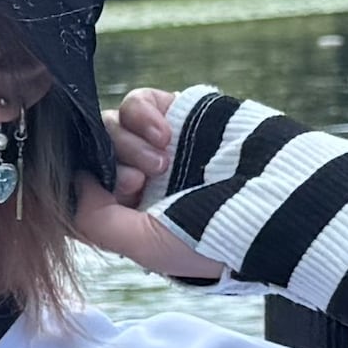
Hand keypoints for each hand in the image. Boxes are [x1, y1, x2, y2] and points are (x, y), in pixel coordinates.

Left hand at [68, 86, 221, 282]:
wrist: (275, 204)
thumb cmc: (212, 238)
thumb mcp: (144, 246)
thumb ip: (95, 220)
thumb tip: (72, 183)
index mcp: (133, 215)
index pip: (84, 188)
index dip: (84, 186)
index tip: (112, 196)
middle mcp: (143, 179)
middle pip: (94, 154)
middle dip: (110, 166)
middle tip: (138, 184)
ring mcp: (160, 145)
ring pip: (111, 126)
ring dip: (128, 144)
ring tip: (161, 164)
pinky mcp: (179, 114)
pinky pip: (137, 101)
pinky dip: (141, 115)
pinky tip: (164, 135)